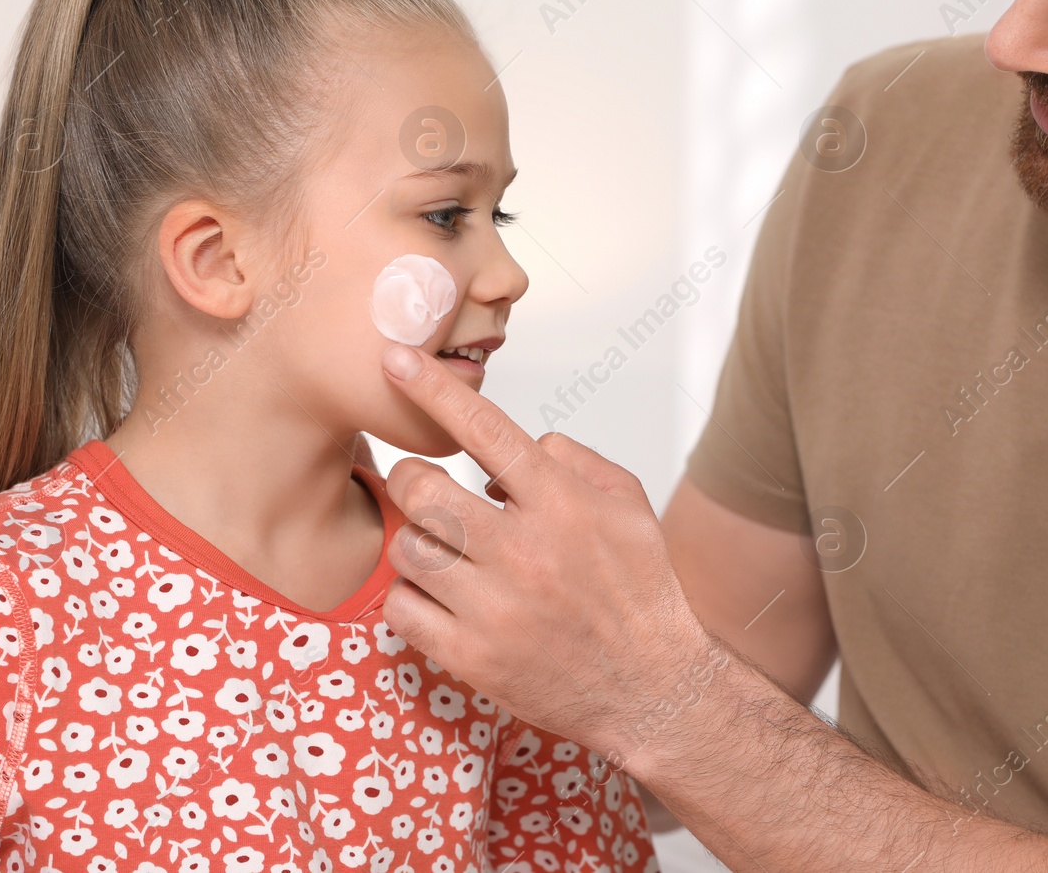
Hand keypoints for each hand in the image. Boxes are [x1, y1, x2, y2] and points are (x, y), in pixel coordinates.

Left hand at [376, 343, 719, 764]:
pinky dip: (411, 596)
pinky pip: (401, 608)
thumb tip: (513, 449)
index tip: (394, 358)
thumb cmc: (641, 592)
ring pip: (407, 548)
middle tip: (424, 488)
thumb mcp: (629, 505)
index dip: (433, 388)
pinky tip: (439, 595)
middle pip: (421, 489)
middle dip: (410, 478)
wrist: (653, 689)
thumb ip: (573, 458)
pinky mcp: (471, 657)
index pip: (484, 430)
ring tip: (445, 549)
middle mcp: (524, 551)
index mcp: (562, 504)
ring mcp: (494, 608)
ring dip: (416, 541)